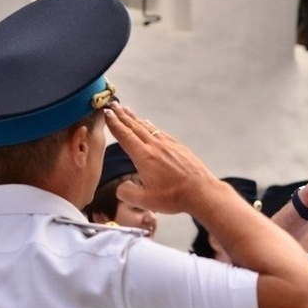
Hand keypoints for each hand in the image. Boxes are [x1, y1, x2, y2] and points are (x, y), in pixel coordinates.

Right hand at [103, 103, 220, 214]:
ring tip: (126, 110)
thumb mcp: (145, 201)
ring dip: (135, 118)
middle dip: (121, 116)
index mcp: (144, 156)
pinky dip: (150, 126)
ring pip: (147, 127)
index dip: (114, 124)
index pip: (125, 136)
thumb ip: (127, 193)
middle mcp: (155, 146)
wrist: (202, 191)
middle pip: (134, 127)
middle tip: (112, 106)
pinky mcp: (179, 147)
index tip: (106, 113)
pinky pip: (160, 132)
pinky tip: (149, 124)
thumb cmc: (175, 197)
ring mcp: (168, 145)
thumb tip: (121, 188)